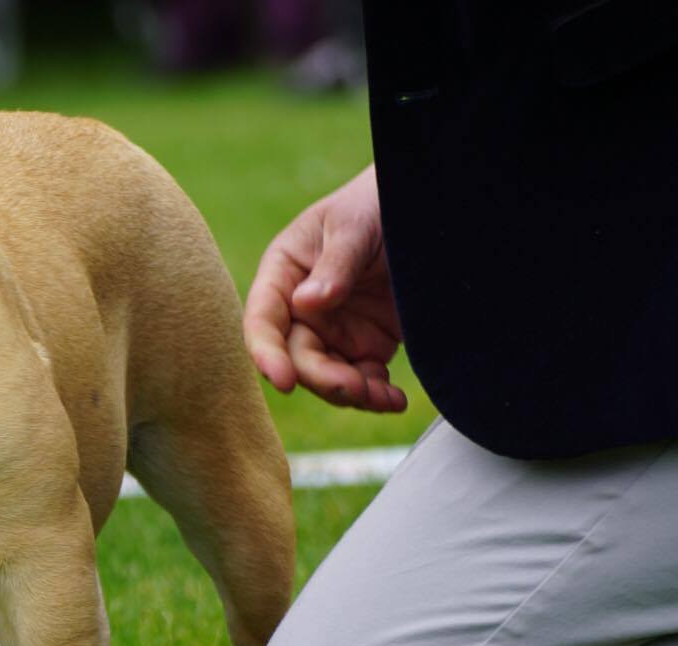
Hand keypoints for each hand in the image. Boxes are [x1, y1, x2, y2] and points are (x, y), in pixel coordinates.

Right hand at [244, 165, 406, 411]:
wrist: (426, 208)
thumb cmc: (377, 203)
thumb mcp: (354, 225)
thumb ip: (334, 264)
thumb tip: (306, 305)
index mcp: (284, 274)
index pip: (263, 320)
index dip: (266, 354)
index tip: (284, 382)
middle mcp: (301, 308)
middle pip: (296, 358)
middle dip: (323, 379)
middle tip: (355, 388)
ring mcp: (333, 329)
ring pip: (327, 377)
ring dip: (351, 393)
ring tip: (385, 398)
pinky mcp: (365, 344)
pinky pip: (361, 380)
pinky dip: (375, 396)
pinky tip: (394, 399)